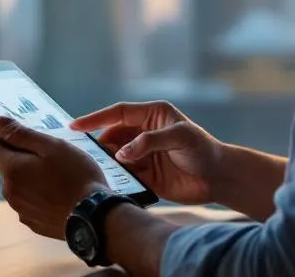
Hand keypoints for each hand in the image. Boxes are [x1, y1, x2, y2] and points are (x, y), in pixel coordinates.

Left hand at [0, 116, 106, 239]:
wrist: (94, 218)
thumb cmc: (76, 177)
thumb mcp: (52, 147)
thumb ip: (22, 135)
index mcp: (12, 169)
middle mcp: (10, 191)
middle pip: (2, 166)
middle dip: (11, 153)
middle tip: (35, 145)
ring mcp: (20, 209)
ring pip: (15, 184)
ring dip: (25, 173)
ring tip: (52, 170)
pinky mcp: (32, 221)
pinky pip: (26, 200)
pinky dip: (34, 190)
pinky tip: (55, 189)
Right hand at [71, 101, 222, 205]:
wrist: (218, 178)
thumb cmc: (203, 150)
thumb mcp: (180, 137)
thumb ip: (150, 142)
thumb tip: (121, 153)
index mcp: (152, 116)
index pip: (118, 113)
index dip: (96, 118)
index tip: (75, 126)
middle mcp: (144, 133)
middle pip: (112, 135)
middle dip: (98, 143)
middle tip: (81, 153)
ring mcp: (143, 155)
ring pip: (115, 156)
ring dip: (105, 161)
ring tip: (91, 168)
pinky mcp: (145, 175)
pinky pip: (123, 175)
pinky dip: (115, 178)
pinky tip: (107, 182)